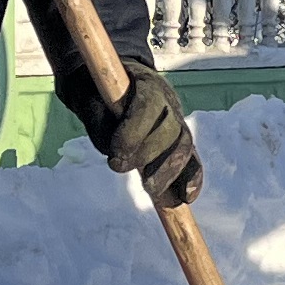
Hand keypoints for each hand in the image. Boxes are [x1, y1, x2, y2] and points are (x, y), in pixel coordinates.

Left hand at [96, 65, 201, 208]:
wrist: (121, 87)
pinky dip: (192, 179)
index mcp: (148, 86)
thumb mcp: (91, 99)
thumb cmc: (103, 95)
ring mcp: (179, 123)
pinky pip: (193, 160)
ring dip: (169, 172)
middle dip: (147, 156)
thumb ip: (98, 121)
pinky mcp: (182, 142)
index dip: (133, 133)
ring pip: (184, 147)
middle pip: (170, 130)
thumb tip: (111, 151)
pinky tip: (186, 198)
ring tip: (151, 191)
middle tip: (120, 169)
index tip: (114, 155)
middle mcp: (170, 103)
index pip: (148, 107)